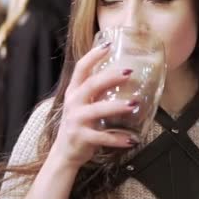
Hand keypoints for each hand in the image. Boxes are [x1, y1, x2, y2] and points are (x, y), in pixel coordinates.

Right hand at [50, 41, 137, 168]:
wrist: (65, 153)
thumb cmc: (80, 124)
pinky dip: (118, 139)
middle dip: (111, 77)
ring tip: (134, 104)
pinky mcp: (81, 138)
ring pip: (97, 110)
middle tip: (129, 72)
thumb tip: (123, 75)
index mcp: (74, 91)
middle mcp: (73, 103)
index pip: (81, 68)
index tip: (109, 45)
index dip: (94, 55)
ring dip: (117, 106)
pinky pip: (102, 137)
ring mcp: (76, 120)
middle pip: (91, 84)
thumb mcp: (85, 104)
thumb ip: (98, 91)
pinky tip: (132, 140)